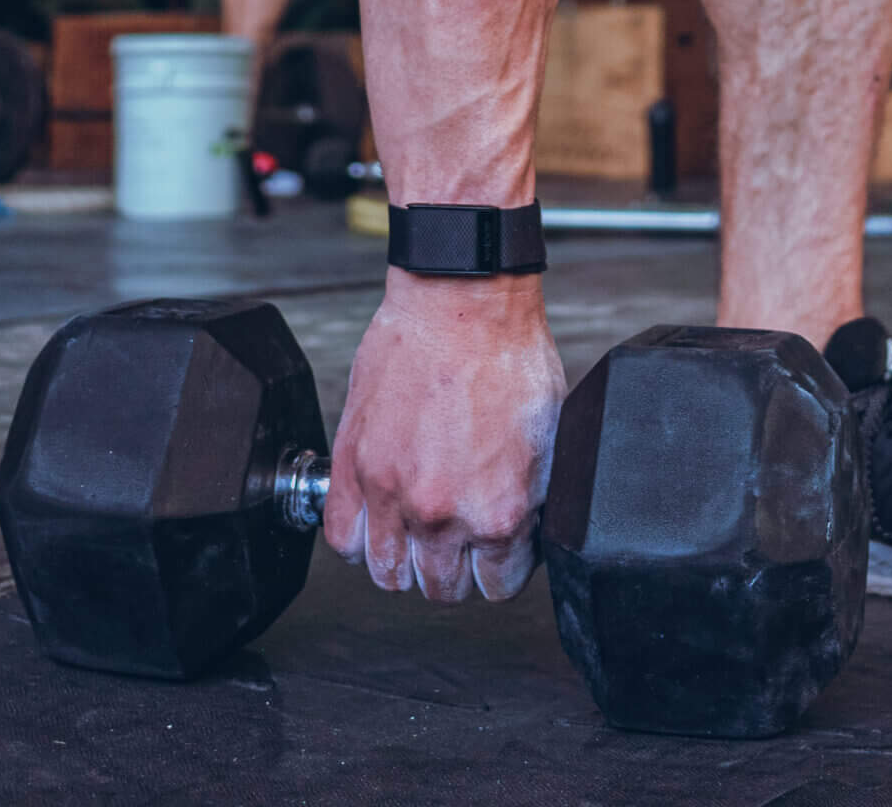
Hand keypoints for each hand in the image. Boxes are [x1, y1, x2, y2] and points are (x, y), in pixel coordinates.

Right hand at [324, 274, 564, 603]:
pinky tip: (377, 518)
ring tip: (414, 529)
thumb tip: (523, 535)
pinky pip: (342, 538)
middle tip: (455, 533)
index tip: (492, 548)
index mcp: (499, 513)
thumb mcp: (548, 440)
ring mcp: (391, 493)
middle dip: (452, 567)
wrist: (462, 303)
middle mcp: (442, 515)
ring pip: (388, 575)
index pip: (497, 587)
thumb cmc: (506, 354)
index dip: (498, 566)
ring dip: (403, 559)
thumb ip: (531, 501)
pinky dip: (358, 537)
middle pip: (441, 589)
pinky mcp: (353, 465)